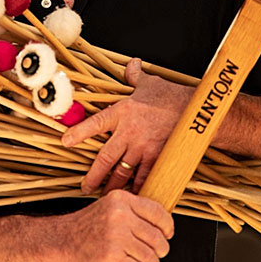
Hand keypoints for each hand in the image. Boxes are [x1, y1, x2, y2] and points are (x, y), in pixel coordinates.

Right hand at [53, 189, 173, 261]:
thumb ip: (134, 211)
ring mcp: (116, 238)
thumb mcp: (111, 208)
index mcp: (122, 200)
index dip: (167, 226)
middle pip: (157, 238)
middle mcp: (120, 216)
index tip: (167, 234)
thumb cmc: (89, 227)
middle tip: (155, 253)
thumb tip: (164, 224)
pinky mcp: (112, 258)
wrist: (63, 241)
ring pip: (151, 257)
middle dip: (160, 250)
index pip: (158, 213)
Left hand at [62, 59, 191, 193]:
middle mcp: (129, 133)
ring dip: (112, 186)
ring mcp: (142, 147)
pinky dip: (137, 188)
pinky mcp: (156, 157)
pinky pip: (143, 177)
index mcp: (122, 112)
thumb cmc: (170, 96)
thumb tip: (131, 65)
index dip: (78, 133)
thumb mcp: (149, 82)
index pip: (94, 124)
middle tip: (85, 187)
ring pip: (122, 172)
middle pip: (105, 158)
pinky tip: (131, 196)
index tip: (65, 142)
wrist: (194, 111)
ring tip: (104, 195)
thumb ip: (135, 76)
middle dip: (93, 176)